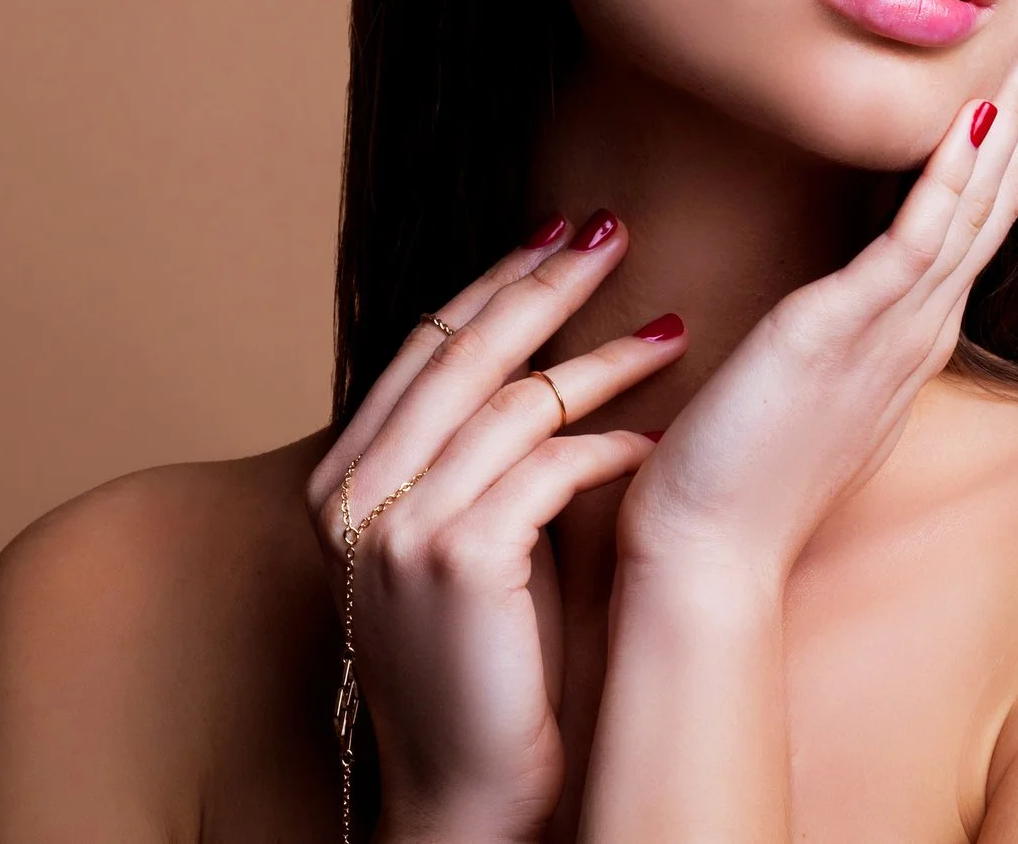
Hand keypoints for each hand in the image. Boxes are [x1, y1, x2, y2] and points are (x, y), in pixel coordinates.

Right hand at [303, 216, 687, 843]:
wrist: (466, 791)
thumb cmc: (483, 665)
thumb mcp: (460, 541)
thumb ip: (472, 458)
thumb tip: (539, 365)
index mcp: (344, 479)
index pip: (422, 346)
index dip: (491, 283)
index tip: (553, 232)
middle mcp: (353, 494)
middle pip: (460, 350)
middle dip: (543, 281)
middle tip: (614, 229)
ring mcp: (398, 526)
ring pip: (511, 401)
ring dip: (602, 360)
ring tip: (673, 332)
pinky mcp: (456, 558)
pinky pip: (545, 469)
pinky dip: (606, 448)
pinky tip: (653, 444)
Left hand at [616, 0, 1017, 584]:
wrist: (711, 554)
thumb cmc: (745, 472)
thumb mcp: (813, 380)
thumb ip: (843, 326)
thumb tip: (845, 290)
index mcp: (914, 331)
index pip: (982, 211)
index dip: (1017, 132)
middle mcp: (921, 325)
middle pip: (998, 193)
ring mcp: (892, 330)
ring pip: (973, 202)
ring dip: (1013, 113)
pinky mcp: (842, 335)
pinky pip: (913, 244)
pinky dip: (949, 178)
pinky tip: (975, 117)